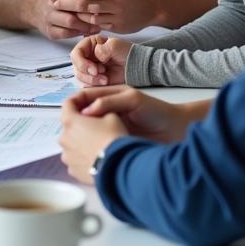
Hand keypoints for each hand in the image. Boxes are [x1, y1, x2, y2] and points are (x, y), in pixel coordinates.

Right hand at [31, 0, 97, 40]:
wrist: (37, 11)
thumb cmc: (61, 0)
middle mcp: (52, 4)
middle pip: (71, 4)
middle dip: (88, 10)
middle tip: (102, 15)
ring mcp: (50, 18)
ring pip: (70, 21)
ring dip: (86, 24)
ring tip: (97, 26)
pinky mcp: (50, 32)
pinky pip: (65, 33)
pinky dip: (78, 33)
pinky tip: (87, 32)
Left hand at [58, 93, 127, 185]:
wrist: (119, 167)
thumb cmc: (114, 138)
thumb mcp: (112, 116)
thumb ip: (101, 112)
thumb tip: (98, 116)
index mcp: (70, 121)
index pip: (68, 103)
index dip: (77, 99)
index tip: (86, 101)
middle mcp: (63, 138)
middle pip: (70, 126)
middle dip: (81, 125)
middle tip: (97, 126)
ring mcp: (67, 157)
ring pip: (72, 145)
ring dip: (81, 142)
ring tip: (97, 145)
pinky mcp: (72, 171)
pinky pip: (76, 160)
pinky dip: (83, 158)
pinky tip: (96, 159)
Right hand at [64, 86, 189, 144]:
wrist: (177, 131)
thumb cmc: (158, 111)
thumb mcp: (132, 99)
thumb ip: (109, 102)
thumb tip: (86, 112)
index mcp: (110, 97)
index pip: (85, 96)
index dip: (74, 102)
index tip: (67, 111)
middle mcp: (108, 111)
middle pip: (83, 113)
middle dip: (75, 119)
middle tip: (70, 128)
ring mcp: (111, 127)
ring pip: (89, 129)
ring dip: (82, 134)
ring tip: (79, 140)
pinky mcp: (115, 141)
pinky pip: (98, 142)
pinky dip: (91, 145)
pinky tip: (90, 149)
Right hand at [71, 36, 131, 86]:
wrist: (136, 66)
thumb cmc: (126, 52)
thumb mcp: (115, 45)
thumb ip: (102, 49)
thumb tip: (95, 56)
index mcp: (89, 45)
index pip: (76, 54)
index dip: (81, 63)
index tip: (94, 70)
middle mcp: (86, 57)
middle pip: (76, 67)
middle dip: (87, 74)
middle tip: (102, 75)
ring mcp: (89, 69)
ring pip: (80, 78)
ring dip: (92, 81)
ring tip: (106, 80)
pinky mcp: (93, 80)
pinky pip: (86, 86)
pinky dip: (94, 86)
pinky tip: (105, 83)